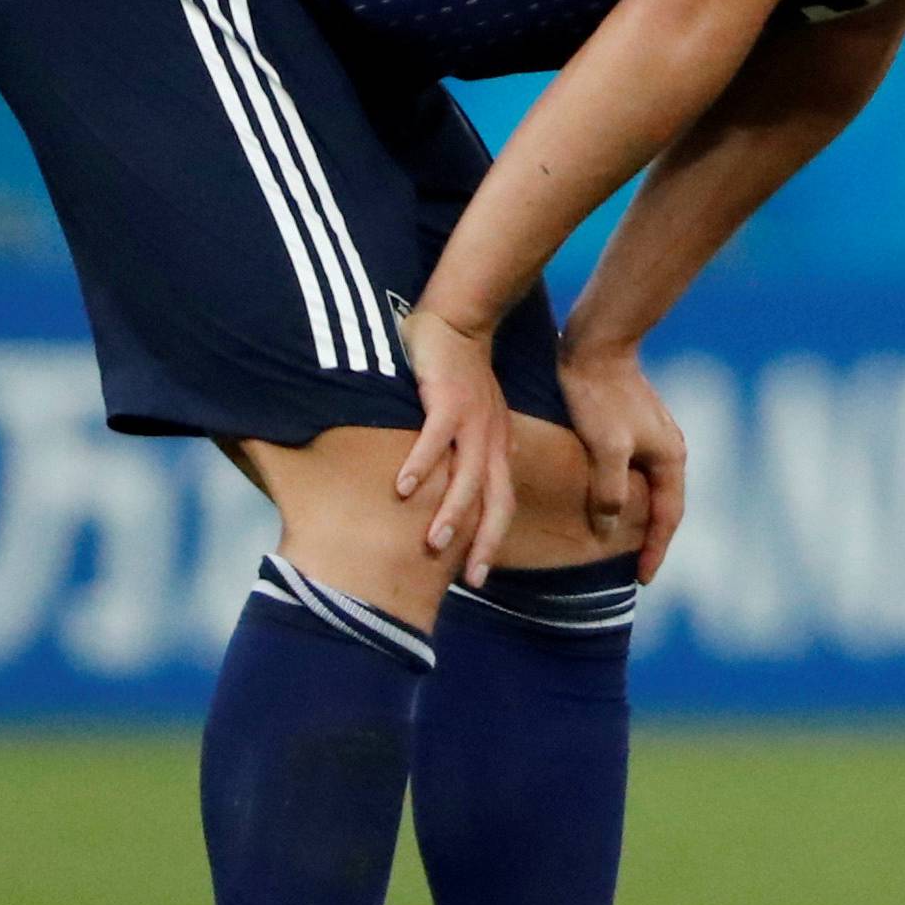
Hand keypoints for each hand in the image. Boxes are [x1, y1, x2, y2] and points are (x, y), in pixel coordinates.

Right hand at [394, 308, 515, 588]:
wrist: (458, 324)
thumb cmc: (460, 376)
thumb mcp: (475, 420)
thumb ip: (470, 452)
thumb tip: (458, 487)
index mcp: (497, 448)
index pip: (501, 504)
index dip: (492, 540)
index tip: (477, 576)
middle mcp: (491, 441)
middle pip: (494, 500)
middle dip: (484, 542)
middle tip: (472, 579)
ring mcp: (472, 421)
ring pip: (468, 476)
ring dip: (451, 512)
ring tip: (434, 543)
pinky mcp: (448, 400)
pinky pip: (436, 439)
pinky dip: (422, 465)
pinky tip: (403, 489)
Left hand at [557, 340, 686, 584]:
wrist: (597, 344)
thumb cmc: (600, 395)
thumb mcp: (605, 449)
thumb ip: (609, 492)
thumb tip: (608, 530)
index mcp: (670, 458)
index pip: (667, 518)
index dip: (654, 551)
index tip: (642, 580)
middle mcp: (669, 450)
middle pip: (664, 505)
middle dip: (652, 538)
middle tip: (636, 568)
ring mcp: (654, 437)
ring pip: (650, 489)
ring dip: (640, 517)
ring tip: (623, 542)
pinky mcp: (635, 426)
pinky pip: (637, 473)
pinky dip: (628, 494)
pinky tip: (610, 499)